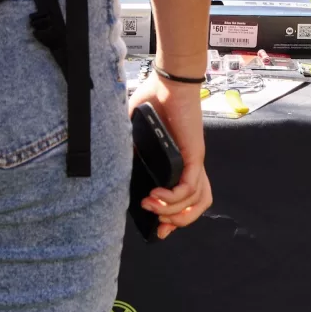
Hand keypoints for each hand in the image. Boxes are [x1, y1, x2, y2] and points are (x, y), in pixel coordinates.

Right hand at [129, 74, 211, 240]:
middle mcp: (190, 165)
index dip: (175, 217)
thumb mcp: (134, 134)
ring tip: (153, 209)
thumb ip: (127, 151)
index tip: (157, 230)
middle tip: (157, 227)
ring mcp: (194, 161)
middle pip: (198, 204)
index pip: (186, 198)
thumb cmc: (154, 101)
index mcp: (179, 162)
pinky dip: (173, 198)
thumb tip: (112, 169)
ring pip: (198, 201)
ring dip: (175, 213)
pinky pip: (189, 188)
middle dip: (177, 222)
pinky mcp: (194, 155)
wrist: (168, 81)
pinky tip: (156, 196)